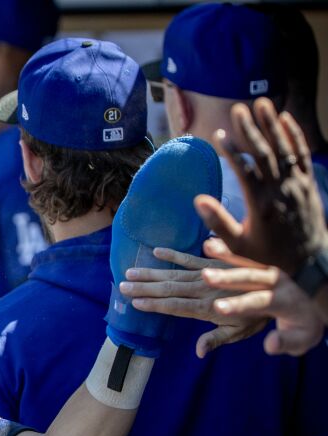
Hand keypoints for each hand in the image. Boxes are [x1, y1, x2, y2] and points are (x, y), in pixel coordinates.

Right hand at [119, 247, 267, 357]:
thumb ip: (217, 339)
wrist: (280, 289)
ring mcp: (208, 274)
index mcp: (207, 308)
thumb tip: (198, 352)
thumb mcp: (240, 332)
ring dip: (151, 273)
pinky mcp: (214, 262)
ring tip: (130, 272)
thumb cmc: (257, 315)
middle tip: (122, 286)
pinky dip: (174, 254)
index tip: (134, 303)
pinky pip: (191, 258)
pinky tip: (157, 251)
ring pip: (174, 274)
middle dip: (145, 288)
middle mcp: (204, 289)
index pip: (175, 306)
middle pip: (169, 289)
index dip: (154, 305)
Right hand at [195, 98, 327, 274]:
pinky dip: (295, 135)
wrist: (309, 261)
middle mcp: (280, 190)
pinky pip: (302, 154)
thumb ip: (218, 223)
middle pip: (264, 152)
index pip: (244, 170)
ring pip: (285, 148)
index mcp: (260, 204)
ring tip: (261, 103)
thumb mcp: (238, 246)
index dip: (231, 151)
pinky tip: (286, 119)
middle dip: (251, 129)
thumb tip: (198, 200)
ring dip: (272, 124)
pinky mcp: (308, 183)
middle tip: (238, 108)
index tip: (219, 133)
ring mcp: (297, 184)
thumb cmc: (268, 255)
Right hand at [201, 260, 325, 357]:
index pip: (260, 302)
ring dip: (227, 254)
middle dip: (227, 277)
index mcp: (285, 301)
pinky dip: (228, 249)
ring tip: (207, 248)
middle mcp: (277, 282)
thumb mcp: (301, 340)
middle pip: (251, 277)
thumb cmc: (304, 326)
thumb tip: (270, 344)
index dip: (238, 305)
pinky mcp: (264, 264)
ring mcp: (270, 270)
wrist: (321, 300)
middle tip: (205, 276)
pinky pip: (245, 254)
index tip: (217, 307)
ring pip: (247, 260)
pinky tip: (209, 244)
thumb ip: (284, 342)